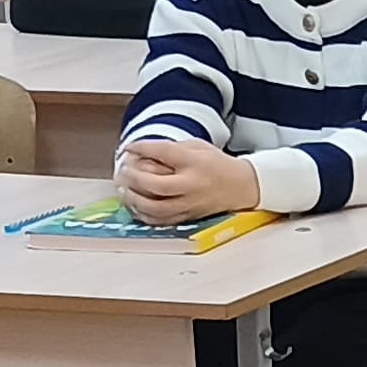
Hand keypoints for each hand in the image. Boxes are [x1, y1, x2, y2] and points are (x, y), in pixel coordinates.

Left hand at [116, 137, 261, 223]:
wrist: (242, 186)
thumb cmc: (218, 165)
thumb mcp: (198, 146)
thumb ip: (172, 148)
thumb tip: (142, 153)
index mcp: (195, 162)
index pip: (164, 153)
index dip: (141, 148)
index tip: (128, 148)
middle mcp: (192, 185)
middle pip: (156, 184)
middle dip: (134, 177)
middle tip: (123, 170)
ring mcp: (190, 203)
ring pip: (156, 207)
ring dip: (134, 199)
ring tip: (124, 190)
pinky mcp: (189, 216)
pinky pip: (162, 220)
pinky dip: (144, 214)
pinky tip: (136, 206)